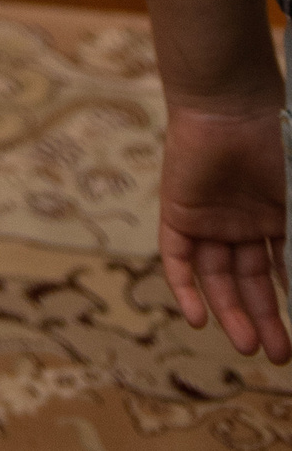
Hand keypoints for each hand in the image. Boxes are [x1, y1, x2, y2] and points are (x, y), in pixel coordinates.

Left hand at [157, 98, 290, 362]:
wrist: (231, 103)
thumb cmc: (278, 143)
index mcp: (277, 217)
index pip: (283, 273)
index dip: (291, 303)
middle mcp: (243, 222)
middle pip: (250, 282)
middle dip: (264, 320)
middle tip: (278, 356)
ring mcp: (211, 218)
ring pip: (218, 277)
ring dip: (231, 313)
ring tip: (251, 347)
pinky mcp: (179, 211)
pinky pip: (178, 257)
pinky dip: (185, 288)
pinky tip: (200, 320)